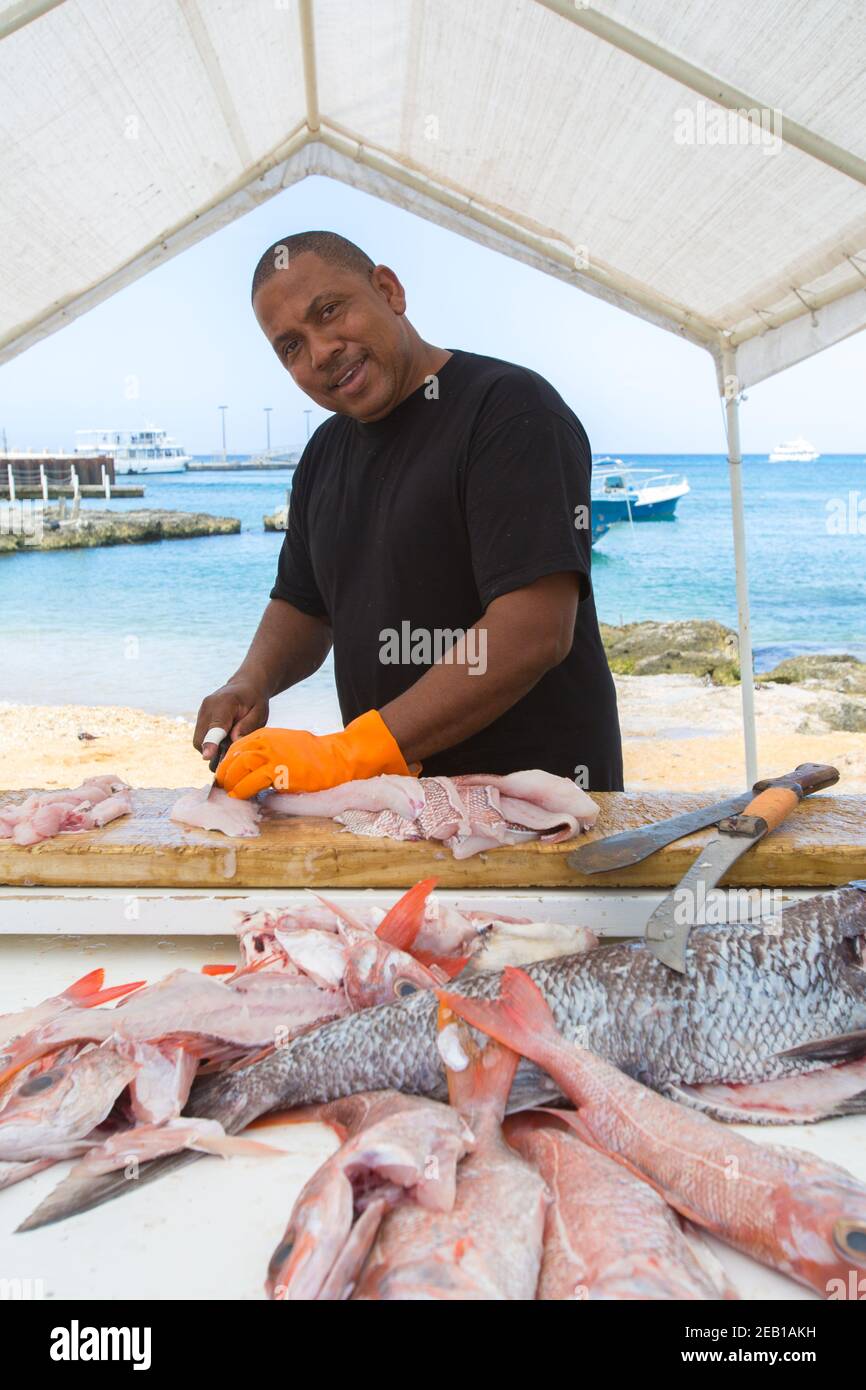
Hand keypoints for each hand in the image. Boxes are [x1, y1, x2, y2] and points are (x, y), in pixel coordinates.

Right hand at [193, 679, 269, 760]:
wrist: (246, 685)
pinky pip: (200, 738)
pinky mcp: (200, 717)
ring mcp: (202, 712)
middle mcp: (208, 706)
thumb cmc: (255, 701)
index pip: (216, 726)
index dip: (211, 742)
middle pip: (201, 738)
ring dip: (212, 749)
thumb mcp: (259, 712)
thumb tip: (235, 742)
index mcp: (226, 703)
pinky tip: (225, 740)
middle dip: (213, 752)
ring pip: (199, 740)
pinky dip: (211, 744)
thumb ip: (247, 726)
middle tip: (231, 754)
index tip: (208, 756)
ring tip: (230, 743)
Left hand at [215, 710, 410, 799]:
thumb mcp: (286, 743)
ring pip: (239, 768)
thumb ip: (267, 750)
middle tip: (222, 786)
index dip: (227, 762)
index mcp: (267, 735)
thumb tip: (249, 766)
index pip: (237, 747)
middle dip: (225, 772)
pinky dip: (241, 790)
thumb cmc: (313, 754)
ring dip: (230, 782)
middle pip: (234, 757)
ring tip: (228, 792)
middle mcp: (266, 742)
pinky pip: (251, 782)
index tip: (224, 774)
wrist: (336, 758)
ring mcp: (272, 756)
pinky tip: (239, 796)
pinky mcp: (278, 772)